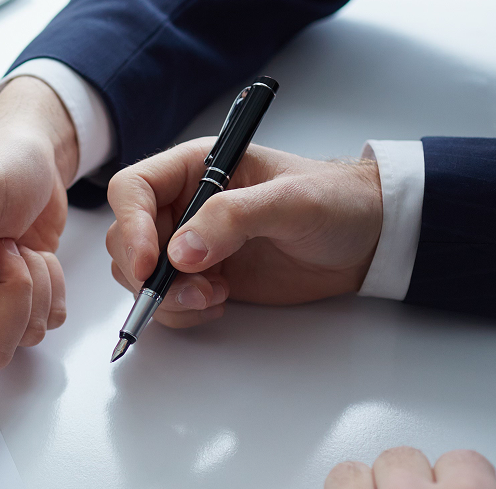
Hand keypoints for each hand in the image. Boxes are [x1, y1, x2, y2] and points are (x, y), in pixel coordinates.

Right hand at [105, 139, 382, 327]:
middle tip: (193, 290)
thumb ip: (233, 218)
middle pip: (127, 239)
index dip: (131, 226)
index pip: (133, 190)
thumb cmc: (337, 202)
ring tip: (216, 296)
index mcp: (194, 169)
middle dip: (148, 273)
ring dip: (167, 297)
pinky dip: (182, 311)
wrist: (368, 239)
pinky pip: (166, 301)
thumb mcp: (290, 201)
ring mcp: (190, 245)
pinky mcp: (202, 278)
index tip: (148, 264)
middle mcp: (183, 206)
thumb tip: (180, 251)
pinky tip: (221, 302)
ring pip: (140, 276)